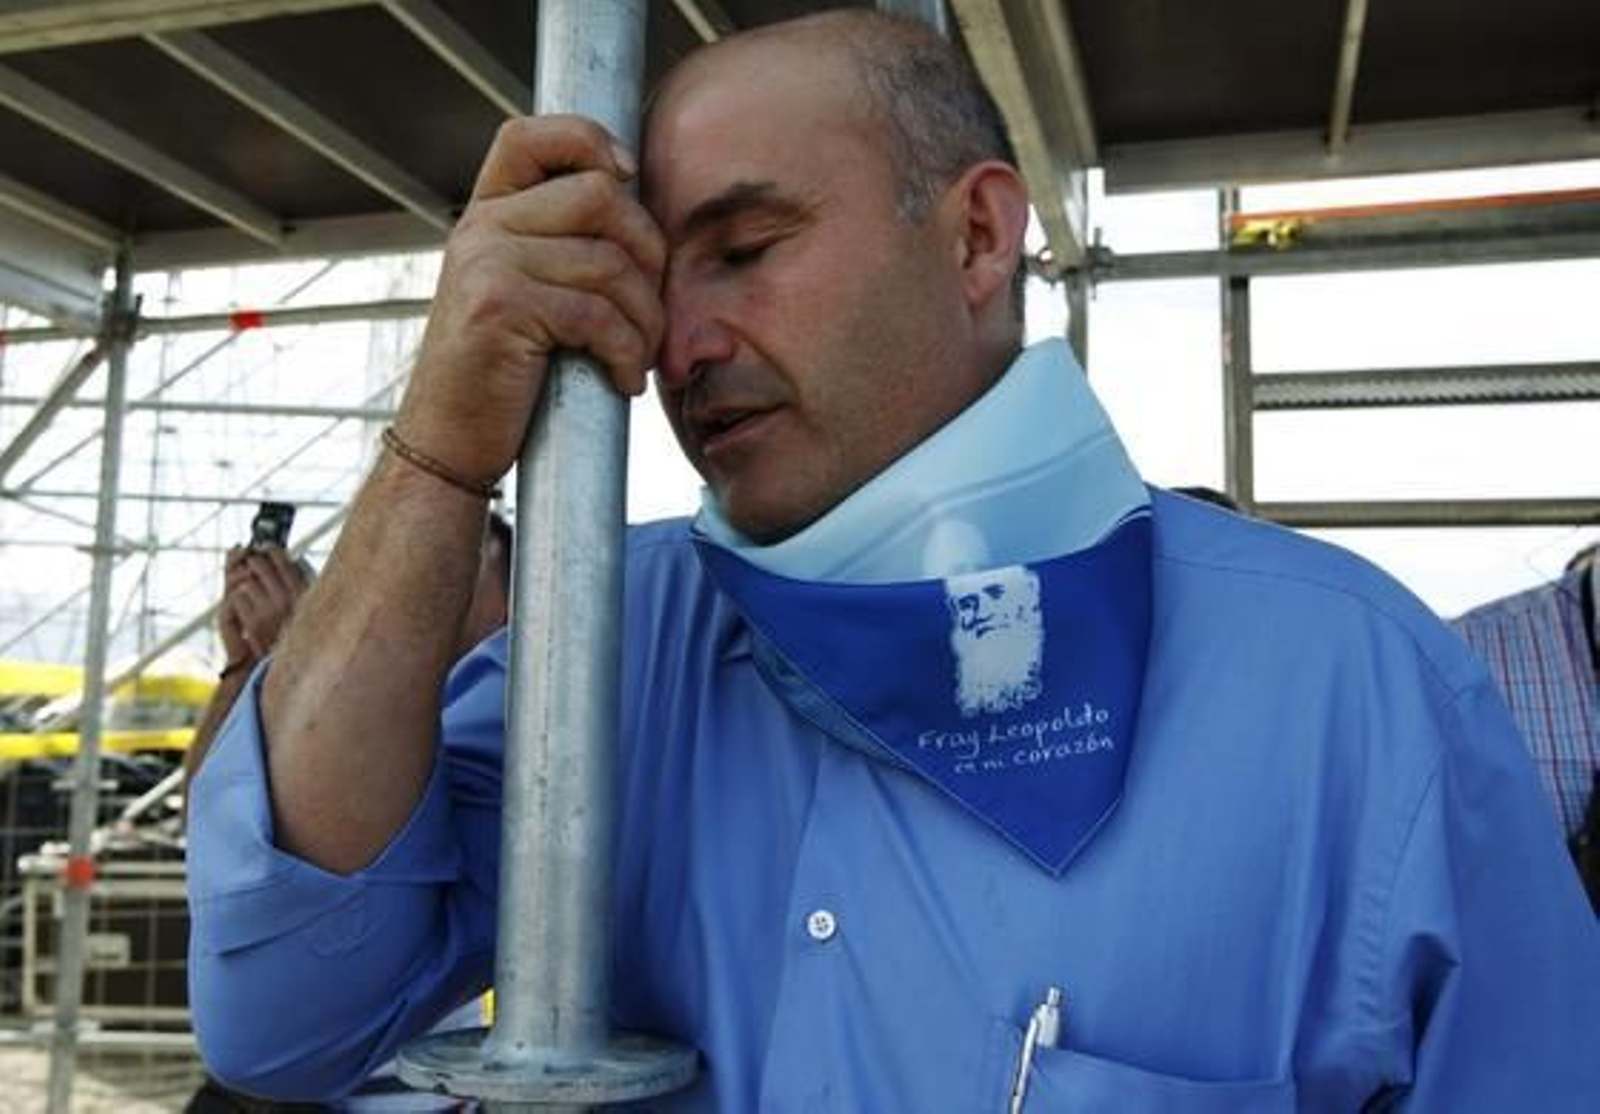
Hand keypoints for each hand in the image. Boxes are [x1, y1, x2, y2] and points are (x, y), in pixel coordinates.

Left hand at [218, 546, 312, 662]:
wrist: (294, 669)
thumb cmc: (303, 633)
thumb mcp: (313, 604)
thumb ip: (305, 580)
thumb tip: (294, 558)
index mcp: (304, 592)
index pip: (281, 558)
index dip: (269, 549)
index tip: (264, 548)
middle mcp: (287, 599)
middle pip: (258, 564)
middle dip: (251, 563)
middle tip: (250, 566)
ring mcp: (268, 611)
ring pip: (245, 581)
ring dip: (244, 584)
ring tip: (250, 593)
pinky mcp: (252, 624)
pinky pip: (237, 599)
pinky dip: (238, 601)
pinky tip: (246, 608)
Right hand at [395, 115, 667, 484]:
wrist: (448, 441)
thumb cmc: (502, 375)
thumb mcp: (522, 293)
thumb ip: (559, 246)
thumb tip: (640, 212)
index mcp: (488, 215)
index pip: (532, 135)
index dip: (589, 141)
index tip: (628, 177)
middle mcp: (481, 228)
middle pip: (602, 197)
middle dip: (649, 255)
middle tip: (650, 311)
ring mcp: (487, 264)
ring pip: (611, 263)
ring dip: (646, 320)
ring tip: (637, 356)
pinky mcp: (500, 308)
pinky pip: (599, 314)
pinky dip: (626, 353)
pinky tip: (621, 380)